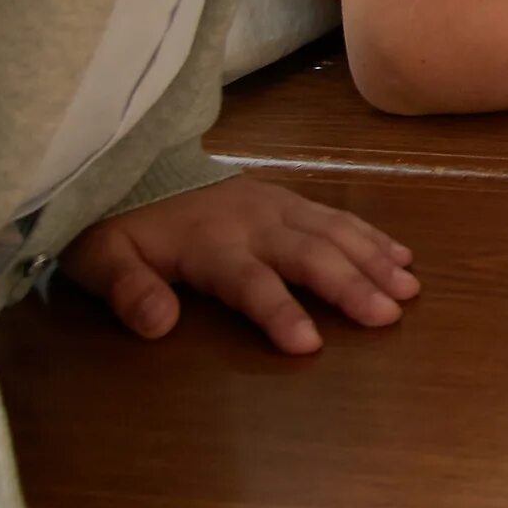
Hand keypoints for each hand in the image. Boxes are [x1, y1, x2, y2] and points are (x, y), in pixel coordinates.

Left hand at [61, 176, 418, 355]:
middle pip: (308, 254)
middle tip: (389, 315)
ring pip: (333, 231)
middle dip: (350, 285)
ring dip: (373, 260)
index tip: (309, 345)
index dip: (279, 312)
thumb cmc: (116, 225)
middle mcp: (252, 222)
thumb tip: (160, 325)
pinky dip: (371, 236)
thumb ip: (127, 292)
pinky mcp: (286, 197)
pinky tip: (401, 256)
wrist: (129, 162)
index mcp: (209, 243)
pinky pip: (336, 215)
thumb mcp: (99, 260)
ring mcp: (275, 204)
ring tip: (408, 290)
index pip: (250, 282)